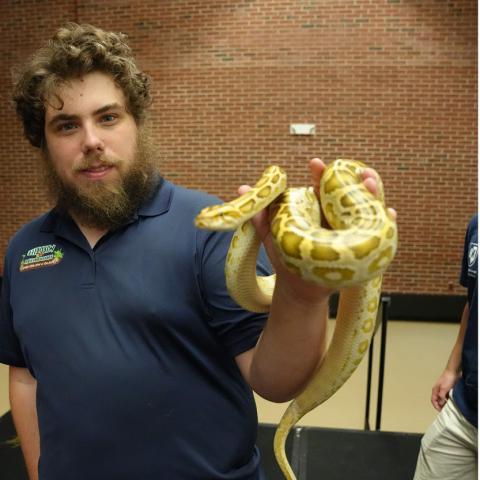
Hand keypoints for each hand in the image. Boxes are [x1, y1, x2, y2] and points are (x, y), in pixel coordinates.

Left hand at [238, 158, 396, 303]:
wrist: (300, 289)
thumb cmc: (286, 260)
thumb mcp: (272, 237)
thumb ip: (261, 216)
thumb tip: (243, 188)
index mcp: (317, 210)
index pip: (322, 187)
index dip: (321, 174)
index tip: (315, 164)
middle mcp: (336, 217)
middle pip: (351, 193)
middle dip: (357, 180)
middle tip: (361, 173)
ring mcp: (351, 230)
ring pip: (366, 208)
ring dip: (373, 194)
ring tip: (373, 184)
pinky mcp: (362, 247)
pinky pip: (378, 232)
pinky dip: (386, 222)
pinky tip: (390, 213)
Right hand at [431, 369, 458, 410]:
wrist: (453, 372)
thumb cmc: (448, 378)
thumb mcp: (444, 388)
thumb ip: (441, 396)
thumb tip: (440, 403)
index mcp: (435, 390)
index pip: (433, 400)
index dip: (436, 406)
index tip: (441, 411)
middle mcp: (438, 391)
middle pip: (437, 400)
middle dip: (440, 406)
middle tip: (445, 410)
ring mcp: (443, 390)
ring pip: (442, 399)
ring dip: (444, 403)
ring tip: (449, 407)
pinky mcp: (448, 390)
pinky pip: (447, 397)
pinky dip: (448, 400)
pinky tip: (452, 402)